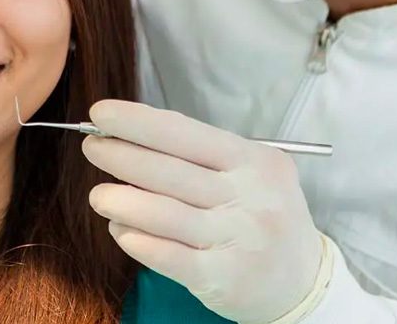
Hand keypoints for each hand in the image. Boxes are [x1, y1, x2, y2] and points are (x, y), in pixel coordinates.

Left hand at [82, 101, 322, 323]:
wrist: (304, 282)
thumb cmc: (261, 215)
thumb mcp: (247, 174)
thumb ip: (197, 157)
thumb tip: (128, 138)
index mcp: (252, 161)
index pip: (185, 133)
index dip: (138, 122)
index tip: (100, 114)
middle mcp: (249, 197)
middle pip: (169, 171)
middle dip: (121, 155)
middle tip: (92, 147)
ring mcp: (238, 238)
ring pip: (165, 214)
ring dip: (121, 201)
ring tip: (98, 196)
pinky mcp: (224, 277)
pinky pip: (170, 256)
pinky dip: (138, 241)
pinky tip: (120, 230)